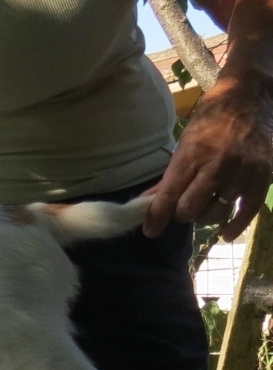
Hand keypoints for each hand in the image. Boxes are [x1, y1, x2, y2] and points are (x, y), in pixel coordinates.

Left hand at [143, 76, 272, 242]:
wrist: (250, 97)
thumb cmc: (211, 119)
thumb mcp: (184, 144)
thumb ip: (168, 177)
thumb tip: (146, 203)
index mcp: (192, 155)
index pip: (169, 196)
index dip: (156, 217)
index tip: (150, 231)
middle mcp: (217, 166)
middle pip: (190, 210)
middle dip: (182, 213)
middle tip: (184, 206)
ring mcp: (242, 172)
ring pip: (215, 213)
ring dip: (206, 215)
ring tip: (206, 204)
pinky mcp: (262, 177)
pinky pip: (245, 213)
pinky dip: (234, 227)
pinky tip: (226, 234)